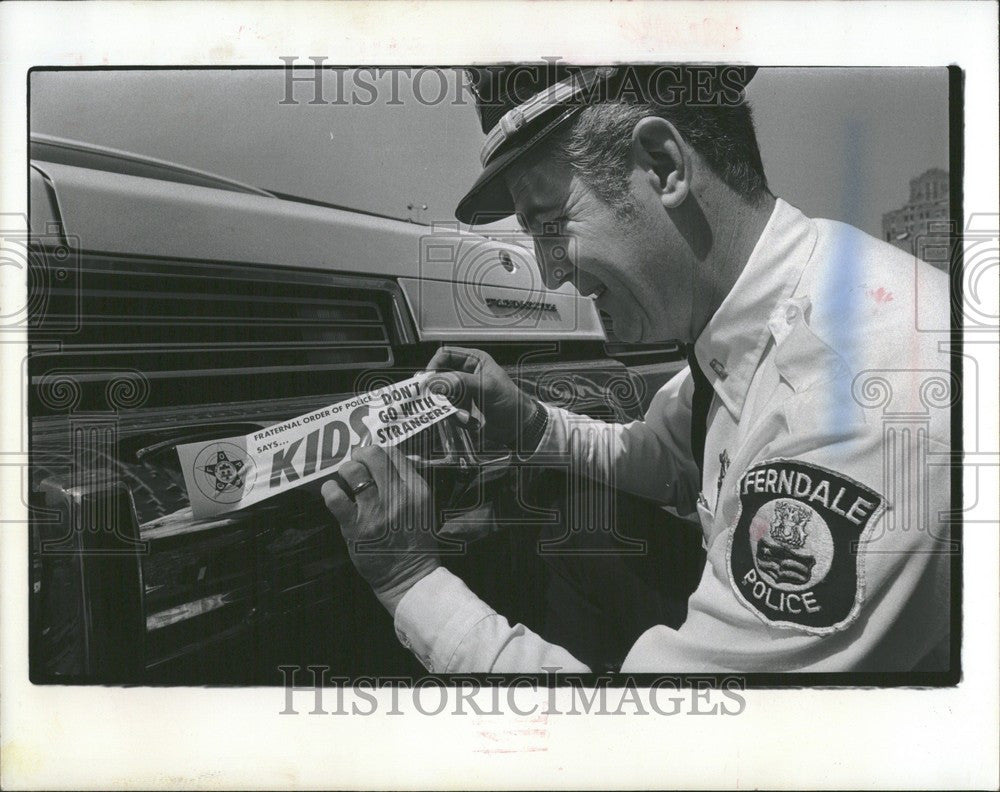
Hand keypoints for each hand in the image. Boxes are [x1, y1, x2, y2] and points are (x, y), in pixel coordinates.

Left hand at [322, 445, 439, 615]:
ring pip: (352, 471)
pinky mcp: (355, 527)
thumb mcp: (423, 507)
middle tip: (357, 464)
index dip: (377, 452)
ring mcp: (375, 512)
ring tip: (345, 479)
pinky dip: (330, 489)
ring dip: (345, 471)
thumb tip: (390, 458)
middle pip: (372, 455)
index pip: (393, 453)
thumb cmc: (415, 541)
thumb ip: (409, 482)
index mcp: (417, 489)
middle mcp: (398, 497)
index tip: (370, 460)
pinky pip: (335, 497)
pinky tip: (333, 492)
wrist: (409, 577)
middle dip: (360, 455)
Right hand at [423, 346, 539, 447]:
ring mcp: (461, 392)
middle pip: (438, 378)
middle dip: (442, 394)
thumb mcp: (487, 387)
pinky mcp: (460, 408)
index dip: (434, 366)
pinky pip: (446, 411)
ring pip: (440, 397)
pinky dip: (456, 418)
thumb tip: (437, 382)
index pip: (444, 355)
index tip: (430, 382)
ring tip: (467, 417)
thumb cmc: (510, 401)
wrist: (518, 427)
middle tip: (444, 404)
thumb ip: (462, 382)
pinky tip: (470, 422)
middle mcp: (464, 374)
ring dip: (451, 409)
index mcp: (473, 360)